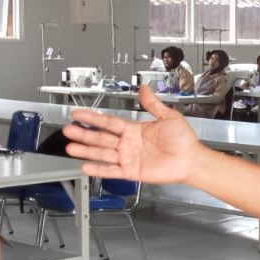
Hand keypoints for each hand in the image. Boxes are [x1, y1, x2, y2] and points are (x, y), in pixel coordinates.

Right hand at [62, 87, 202, 183]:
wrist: (191, 159)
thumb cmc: (184, 140)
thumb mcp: (169, 116)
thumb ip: (153, 104)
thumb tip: (145, 89)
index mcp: (135, 130)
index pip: (109, 122)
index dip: (93, 117)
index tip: (78, 113)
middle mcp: (129, 144)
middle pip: (101, 137)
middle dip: (84, 133)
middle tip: (68, 129)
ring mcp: (129, 158)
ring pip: (102, 153)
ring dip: (86, 150)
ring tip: (70, 147)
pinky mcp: (131, 171)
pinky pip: (111, 171)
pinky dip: (98, 169)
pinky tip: (85, 166)